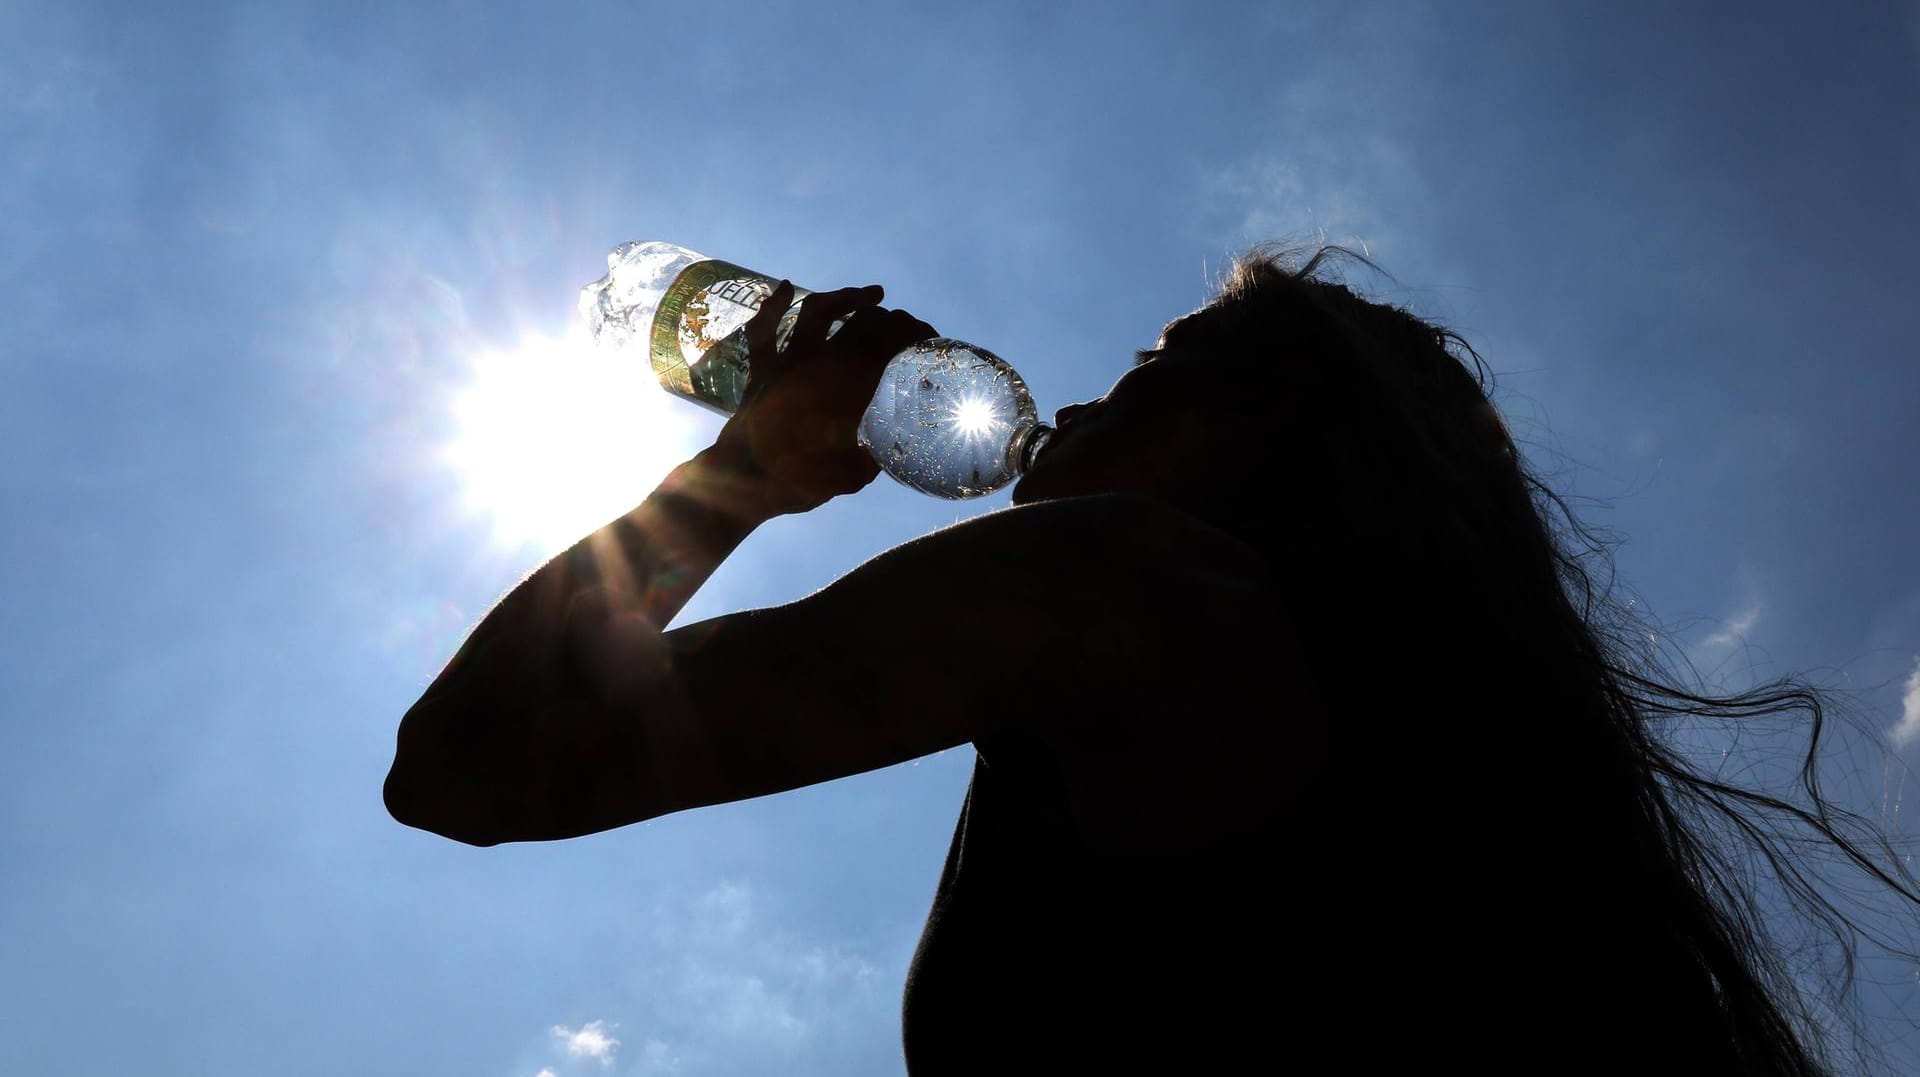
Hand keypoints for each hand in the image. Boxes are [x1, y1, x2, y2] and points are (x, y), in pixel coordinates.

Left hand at [714, 280, 936, 514]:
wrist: (743, 483)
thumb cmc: (800, 482)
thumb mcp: (853, 474)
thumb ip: (873, 455)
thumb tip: (887, 445)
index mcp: (850, 385)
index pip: (890, 342)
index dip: (913, 332)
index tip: (927, 336)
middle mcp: (822, 362)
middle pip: (862, 323)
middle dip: (890, 318)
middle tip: (904, 324)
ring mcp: (788, 361)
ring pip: (819, 312)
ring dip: (846, 298)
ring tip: (869, 296)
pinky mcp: (762, 369)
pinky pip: (765, 330)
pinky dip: (775, 305)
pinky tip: (788, 289)